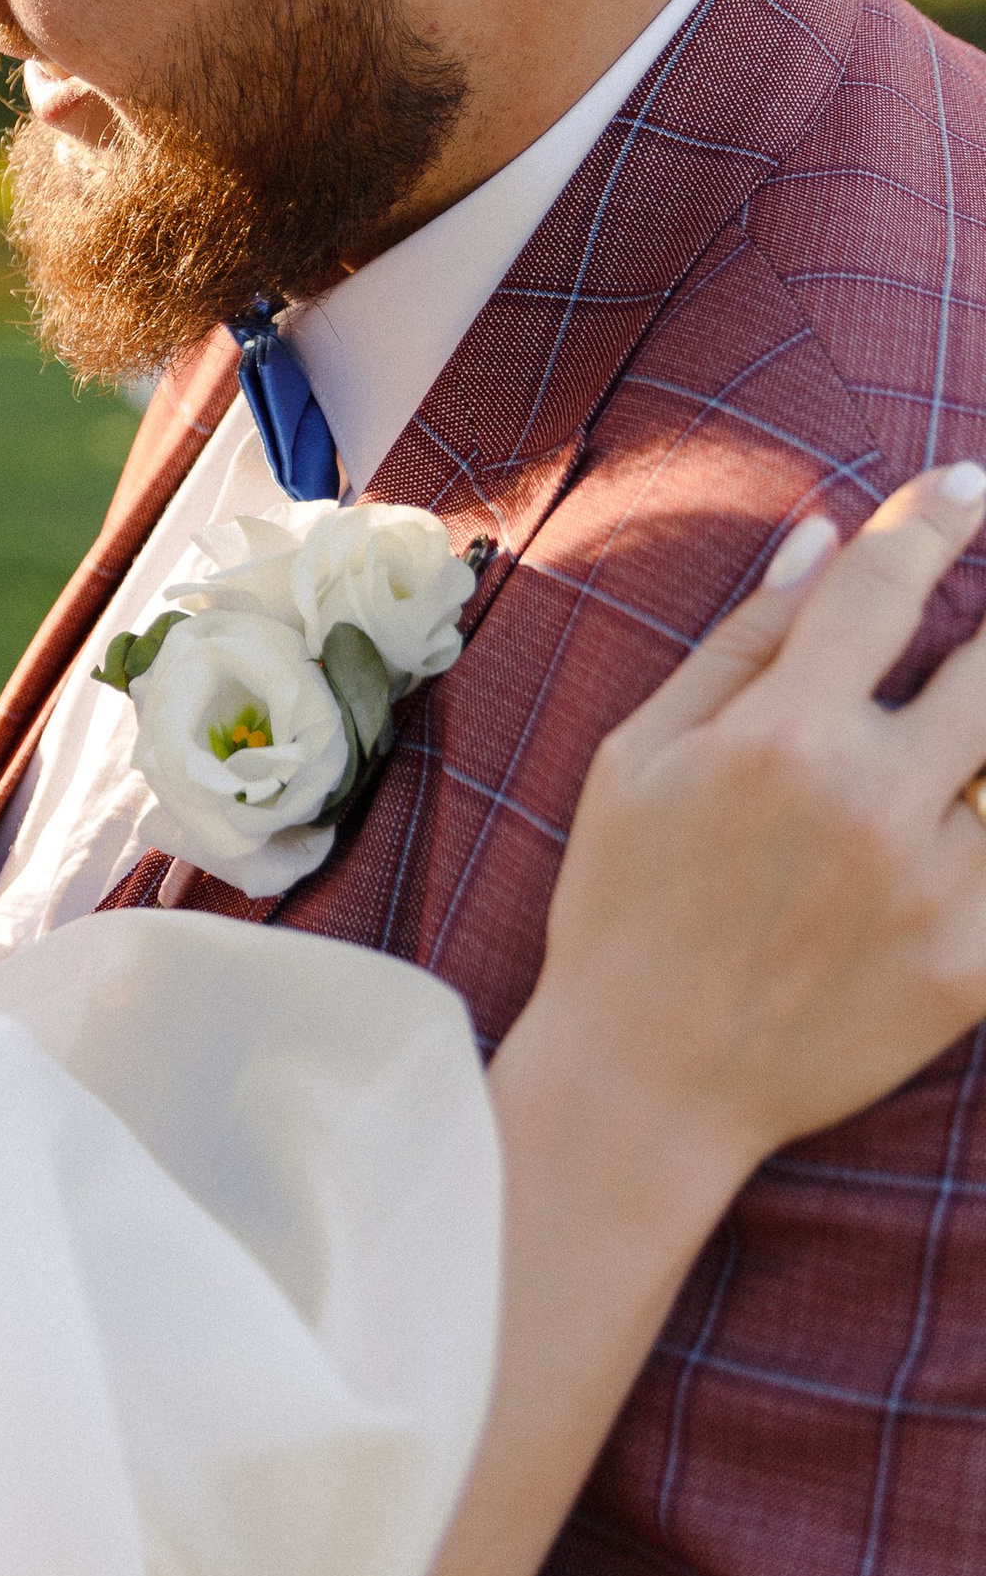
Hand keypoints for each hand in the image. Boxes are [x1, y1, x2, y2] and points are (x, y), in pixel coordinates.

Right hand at [524, 460, 985, 1195]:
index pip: (887, 585)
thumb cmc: (624, 910)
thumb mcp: (639, 759)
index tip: (966, 487)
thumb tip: (826, 539)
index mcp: (780, 738)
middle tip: (983, 624)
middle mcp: (872, 804)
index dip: (937, 519)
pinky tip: (967, 817)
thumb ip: (740, 644)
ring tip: (960, 735)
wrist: (648, 1089)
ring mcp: (936, 893)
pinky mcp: (972, 971)